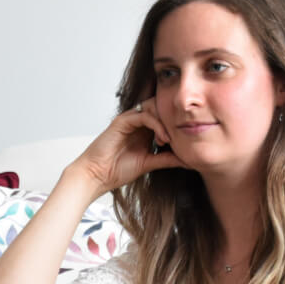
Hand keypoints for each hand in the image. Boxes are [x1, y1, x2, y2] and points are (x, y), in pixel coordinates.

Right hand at [69, 103, 188, 197]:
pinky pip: (144, 115)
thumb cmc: (117, 170)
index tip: (186, 140)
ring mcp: (129, 119)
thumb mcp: (149, 163)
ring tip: (170, 139)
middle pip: (161, 107)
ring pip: (154, 107)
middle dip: (173, 120)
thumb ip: (167, 159)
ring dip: (165, 121)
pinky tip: (163, 139)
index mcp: (144, 130)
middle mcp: (137, 122)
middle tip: (180, 137)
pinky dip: (157, 125)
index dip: (176, 124)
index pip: (164, 116)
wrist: (97, 176)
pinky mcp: (122, 121)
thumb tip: (188, 160)